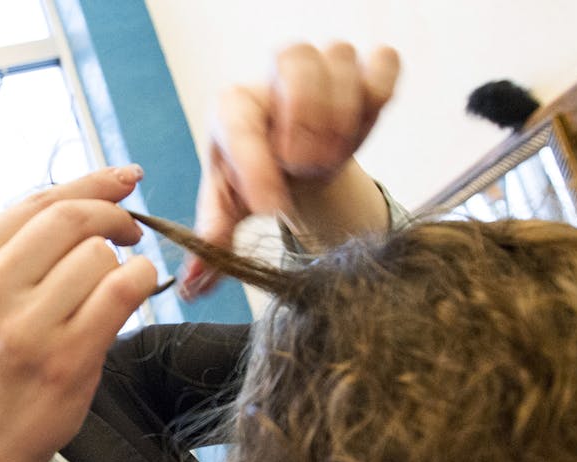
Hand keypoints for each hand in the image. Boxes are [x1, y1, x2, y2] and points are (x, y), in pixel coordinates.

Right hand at [0, 164, 157, 461]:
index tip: (125, 179)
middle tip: (132, 231)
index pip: (37, 201)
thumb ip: (16, 249)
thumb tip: (90, 196)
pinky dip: (141, 280)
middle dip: (114, 215)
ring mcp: (24, 323)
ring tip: (113, 288)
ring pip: (99, 254)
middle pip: (72, 217)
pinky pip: (122, 289)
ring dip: (121, 263)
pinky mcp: (64, 355)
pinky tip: (136, 289)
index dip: (92, 183)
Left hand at [181, 42, 398, 297]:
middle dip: (305, 122)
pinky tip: (358, 134)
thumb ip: (214, 242)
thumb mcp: (231, 209)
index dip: (255, 166)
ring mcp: (322, 64)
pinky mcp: (365, 67)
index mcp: (233, 107)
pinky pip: (382, 62)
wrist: (298, 164)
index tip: (270, 208)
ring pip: (340, 59)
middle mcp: (274, 75)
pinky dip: (377, 97)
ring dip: (341, 118)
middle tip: (306, 169)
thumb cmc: (259, 180)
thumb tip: (194, 287)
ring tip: (329, 160)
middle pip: (295, 63)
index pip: (240, 122)